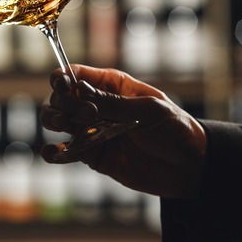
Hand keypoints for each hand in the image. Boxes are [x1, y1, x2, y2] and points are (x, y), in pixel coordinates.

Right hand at [40, 65, 205, 198]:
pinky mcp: (91, 155)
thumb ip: (112, 103)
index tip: (61, 86)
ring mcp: (91, 130)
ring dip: (52, 121)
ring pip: (57, 121)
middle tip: (88, 115)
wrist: (188, 167)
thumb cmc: (174, 129)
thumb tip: (79, 90)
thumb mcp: (148, 110)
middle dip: (64, 102)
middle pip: (62, 97)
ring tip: (65, 126)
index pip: (75, 74)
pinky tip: (54, 153)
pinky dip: (53, 153)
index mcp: (111, 85)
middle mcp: (96, 106)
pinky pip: (65, 153)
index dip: (62, 77)